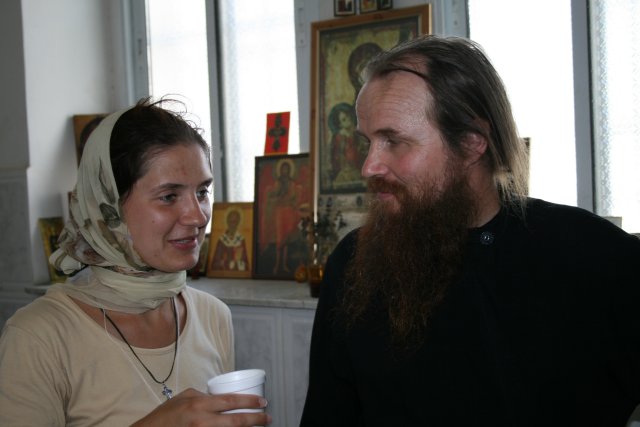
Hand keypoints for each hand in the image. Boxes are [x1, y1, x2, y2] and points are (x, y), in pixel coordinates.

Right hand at [131, 388, 271, 425]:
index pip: (230, 401)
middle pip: (236, 421)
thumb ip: (204, 396)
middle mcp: (201, 421)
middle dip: (256, 419)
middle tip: (267, 418)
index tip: (262, 402)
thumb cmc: (165, 417)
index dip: (250, 401)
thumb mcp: (184, 398)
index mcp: (198, 404)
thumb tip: (223, 398)